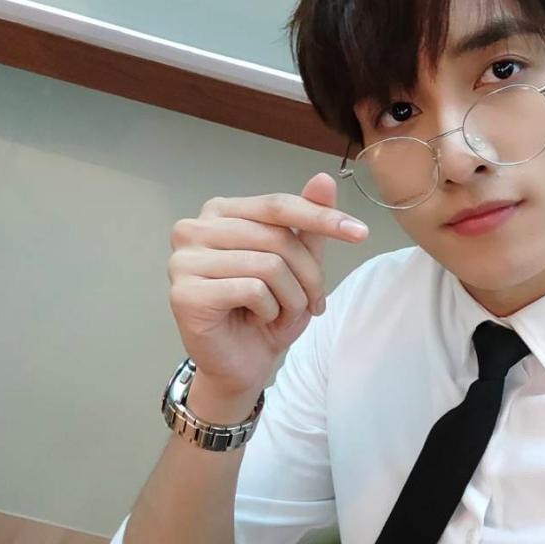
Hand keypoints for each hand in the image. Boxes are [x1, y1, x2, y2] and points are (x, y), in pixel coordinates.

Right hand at [166, 172, 367, 399]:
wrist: (241, 364)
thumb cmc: (265, 312)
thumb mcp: (297, 266)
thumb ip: (308, 224)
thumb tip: (323, 179)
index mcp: (219, 212)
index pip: (277, 205)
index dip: (322, 217)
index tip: (360, 233)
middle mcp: (194, 229)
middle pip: (277, 237)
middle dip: (309, 274)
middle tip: (313, 302)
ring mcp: (184, 260)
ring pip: (268, 265)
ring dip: (292, 297)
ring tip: (283, 313)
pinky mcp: (185, 293)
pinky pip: (251, 290)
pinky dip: (270, 311)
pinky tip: (257, 320)